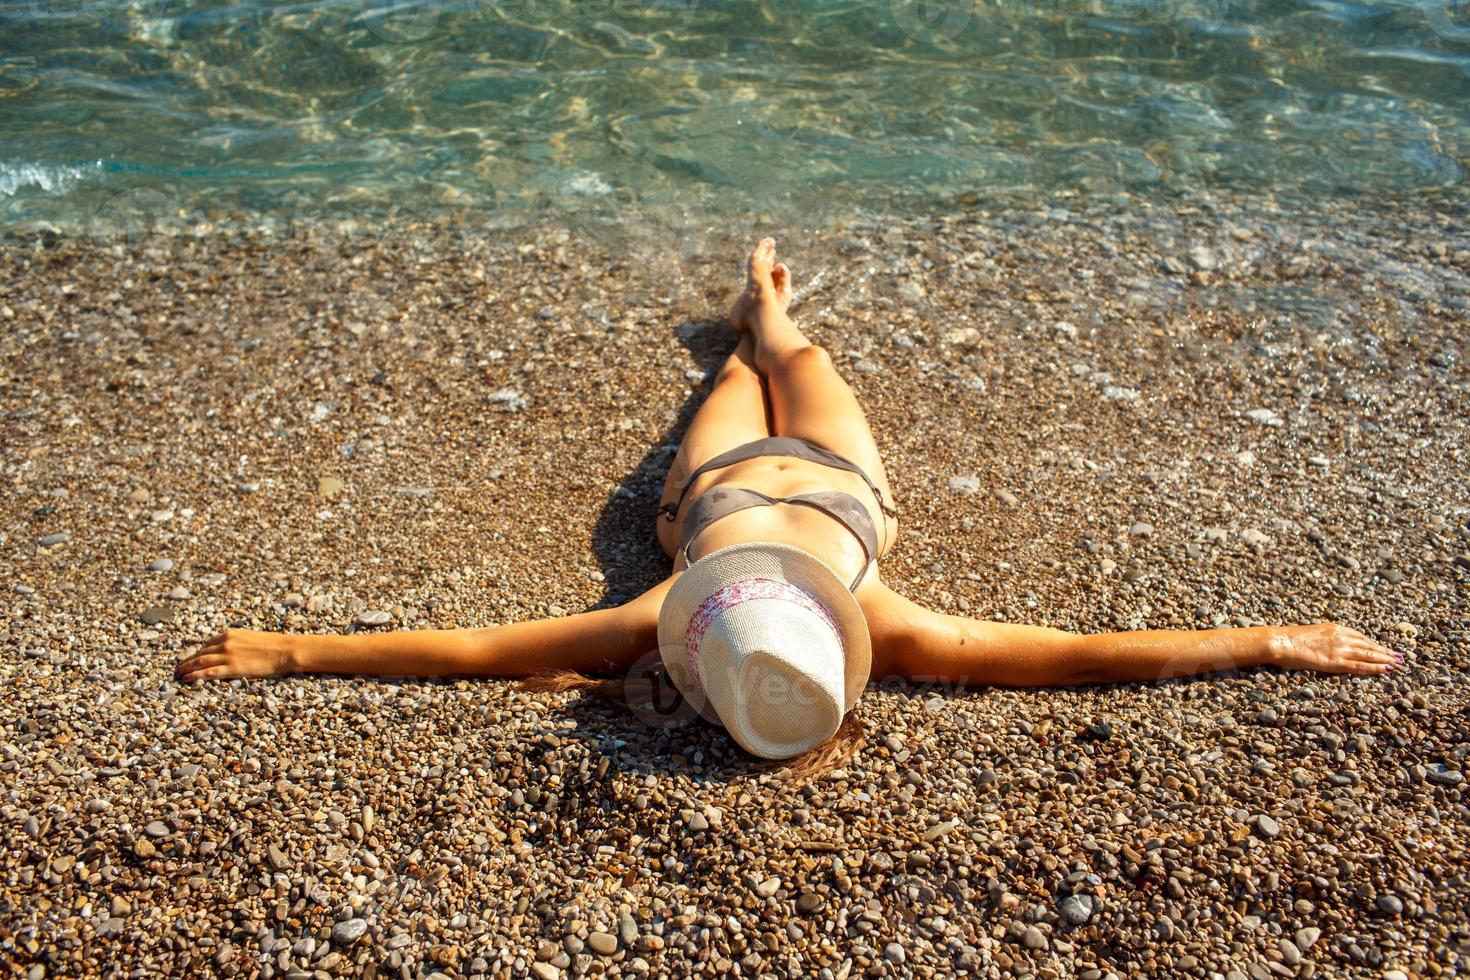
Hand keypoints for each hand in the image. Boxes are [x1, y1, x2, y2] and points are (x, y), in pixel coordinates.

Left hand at [175, 628, 296, 682]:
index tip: (191, 659)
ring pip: (200, 662)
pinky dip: (195, 676)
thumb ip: (238, 643)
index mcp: (230, 634)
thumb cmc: (274, 645)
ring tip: (178, 674)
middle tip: (177, 668)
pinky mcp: (232, 668)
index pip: (208, 644)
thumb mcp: (251, 638)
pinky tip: (186, 679)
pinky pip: (208, 672)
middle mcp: (225, 643)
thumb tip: (232, 650)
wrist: (285, 650)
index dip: (197, 653)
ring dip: (186, 668)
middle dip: (187, 661)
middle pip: (200, 653)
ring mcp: (228, 655)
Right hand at [1270, 623, 1401, 675]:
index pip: (1361, 637)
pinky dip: (1374, 668)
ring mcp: (1339, 649)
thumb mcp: (1312, 633)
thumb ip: (1325, 638)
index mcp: (1336, 628)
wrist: (1281, 641)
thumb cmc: (1290, 639)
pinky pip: (1359, 666)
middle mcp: (1341, 637)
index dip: (1375, 644)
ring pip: (1368, 655)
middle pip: (1369, 645)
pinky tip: (1385, 670)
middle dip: (1385, 652)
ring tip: (1397, 664)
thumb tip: (1328, 645)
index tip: (1384, 649)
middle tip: (1400, 657)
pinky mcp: (1335, 662)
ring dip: (1385, 660)